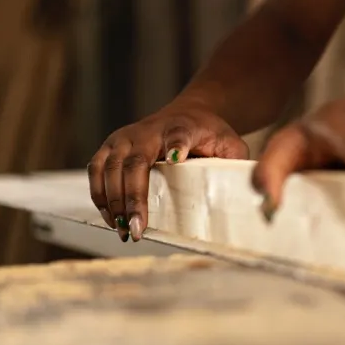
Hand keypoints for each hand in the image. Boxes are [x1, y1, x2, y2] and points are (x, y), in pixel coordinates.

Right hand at [88, 102, 248, 240]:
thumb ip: (234, 161)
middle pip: (135, 162)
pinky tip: (111, 219)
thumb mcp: (230, 143)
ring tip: (124, 230)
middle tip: (137, 228)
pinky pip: (96, 172)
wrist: (190, 113)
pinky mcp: (109, 146)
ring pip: (109, 169)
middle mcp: (148, 129)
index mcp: (183, 126)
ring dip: (113, 202)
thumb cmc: (210, 134)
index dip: (176, 145)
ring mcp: (125, 137)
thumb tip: (247, 189)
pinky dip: (100, 196)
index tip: (175, 158)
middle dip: (133, 198)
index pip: (179, 134)